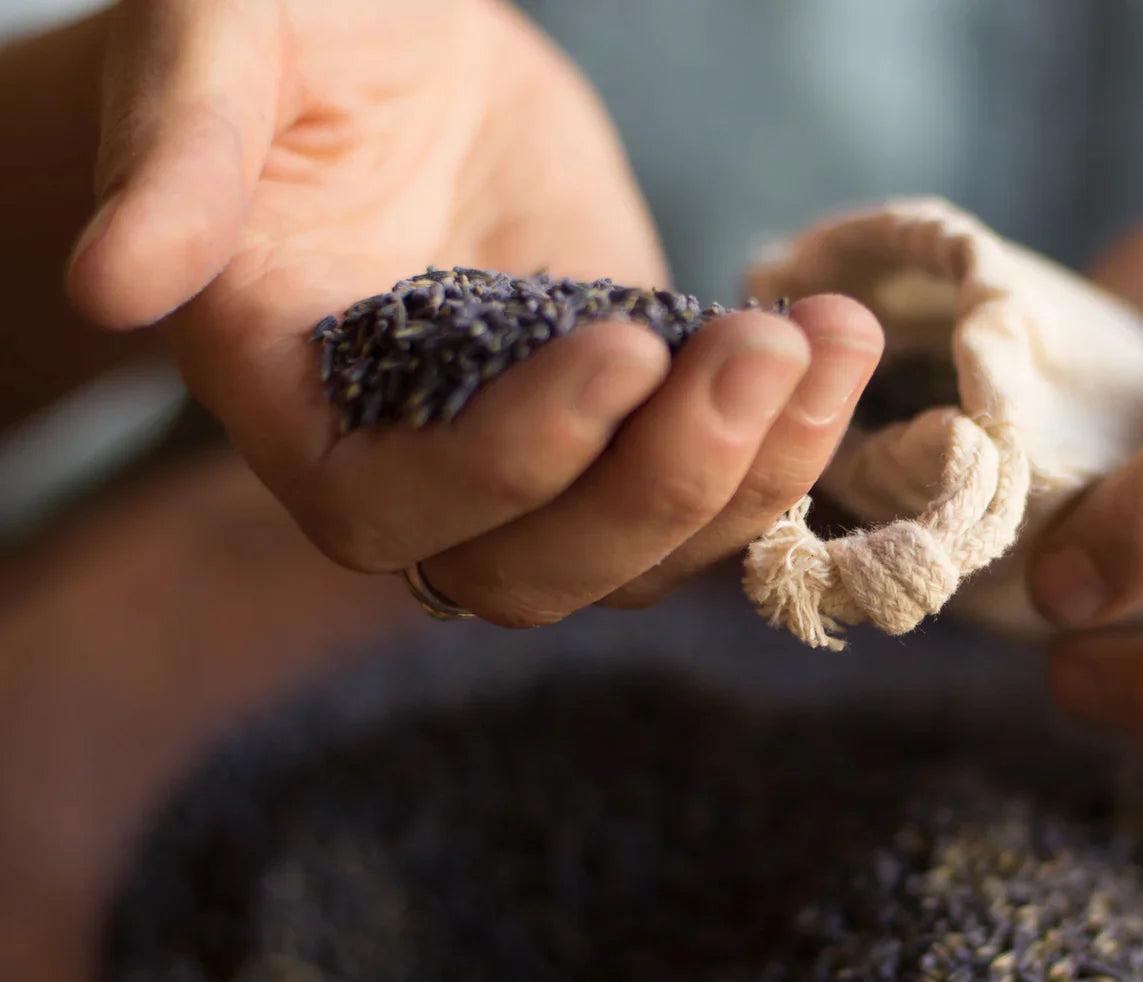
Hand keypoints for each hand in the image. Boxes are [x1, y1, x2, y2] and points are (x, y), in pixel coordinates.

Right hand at [65, 0, 881, 625]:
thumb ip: (179, 158)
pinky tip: (836, 345)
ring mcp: (537, 448)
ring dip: (753, 476)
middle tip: (761, 350)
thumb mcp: (220, 45)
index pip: (389, 510)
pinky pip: (711, 489)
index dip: (511, 462)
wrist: (402, 36)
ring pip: (644, 556)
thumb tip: (112, 282)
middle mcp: (414, 456)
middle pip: (535, 574)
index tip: (624, 348)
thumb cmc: (295, 26)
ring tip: (828, 344)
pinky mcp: (630, 414)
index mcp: (295, 397)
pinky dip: (786, 447)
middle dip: (664, 485)